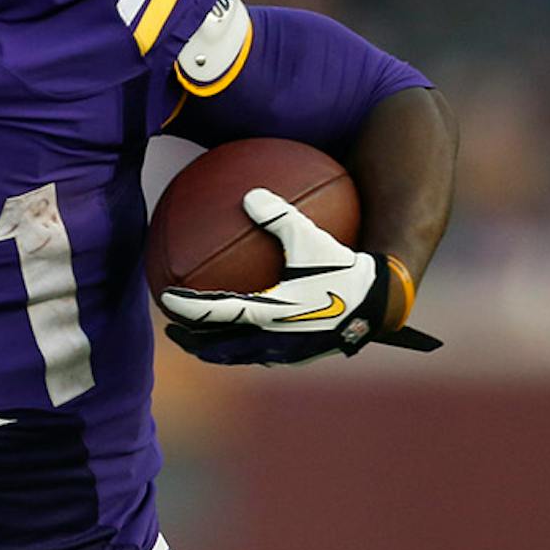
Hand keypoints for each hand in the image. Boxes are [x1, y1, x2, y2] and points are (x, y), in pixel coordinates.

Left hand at [158, 188, 439, 364]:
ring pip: (239, 355)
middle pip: (219, 345)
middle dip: (192, 340)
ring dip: (214, 348)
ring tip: (197, 339)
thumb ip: (280, 217)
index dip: (188, 309)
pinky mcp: (301, 355)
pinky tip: (241, 333)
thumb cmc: (347, 267)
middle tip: (171, 329)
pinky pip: (261, 354)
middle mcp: (275, 338)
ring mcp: (287, 351)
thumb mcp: (312, 239)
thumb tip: (249, 194)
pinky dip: (242, 347)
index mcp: (272, 312)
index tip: (165, 300)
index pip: (217, 313)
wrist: (384, 301)